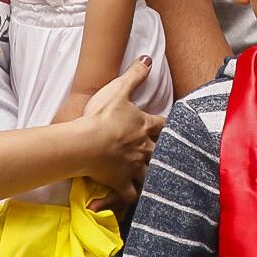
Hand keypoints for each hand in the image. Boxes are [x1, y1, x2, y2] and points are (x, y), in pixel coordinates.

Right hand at [77, 57, 164, 205]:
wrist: (87, 143)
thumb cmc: (101, 115)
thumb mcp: (118, 89)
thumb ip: (135, 74)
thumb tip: (148, 57)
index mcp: (145, 126)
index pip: (163, 125)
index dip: (167, 126)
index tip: (170, 128)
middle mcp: (144, 148)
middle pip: (162, 152)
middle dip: (166, 154)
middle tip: (169, 157)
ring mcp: (134, 167)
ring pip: (151, 175)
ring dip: (154, 176)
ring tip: (158, 180)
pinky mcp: (121, 182)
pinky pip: (131, 194)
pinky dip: (134, 197)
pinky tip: (137, 199)